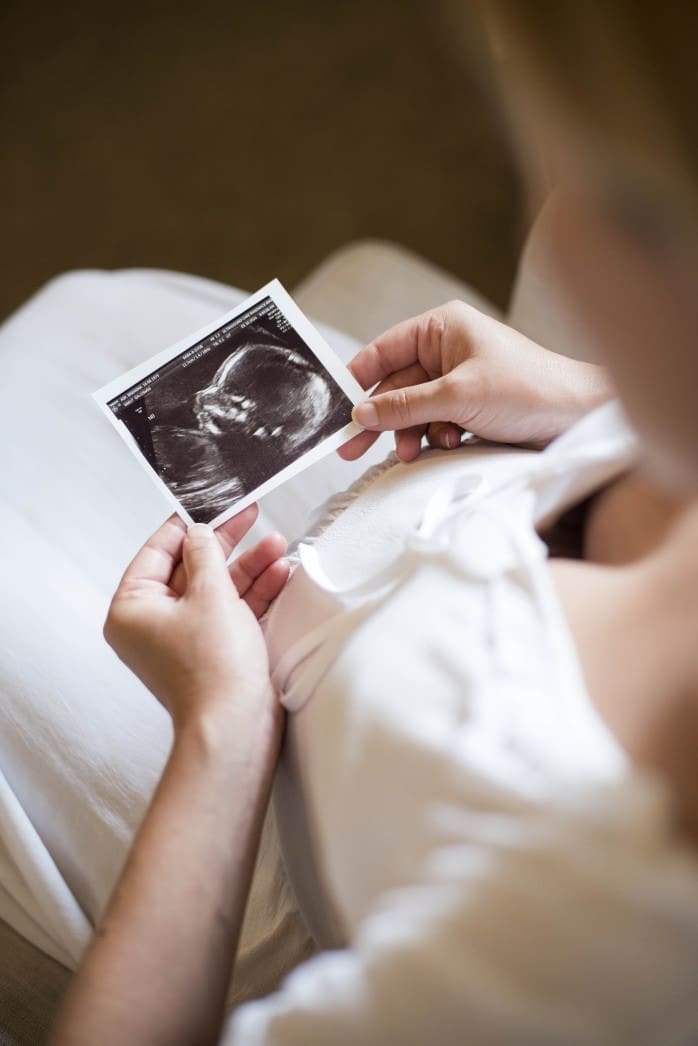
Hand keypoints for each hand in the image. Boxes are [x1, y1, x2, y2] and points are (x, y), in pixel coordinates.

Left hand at [104, 505, 289, 730]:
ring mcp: (184, 638)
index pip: (157, 551)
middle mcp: (153, 623)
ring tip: (277, 546)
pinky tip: (278, 573)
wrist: (236, 727)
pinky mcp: (213, 650)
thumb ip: (206, 554)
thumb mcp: (210, 594)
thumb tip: (200, 532)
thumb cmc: (213, 671)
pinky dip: (253, 593)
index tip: (208, 503)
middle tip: (249, 515)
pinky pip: (230, 610)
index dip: (186, 525)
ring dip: (248, 567)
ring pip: (216, 588)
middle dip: (226, 545)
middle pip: (190, 567)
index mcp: (133, 608)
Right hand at [340, 300, 612, 461]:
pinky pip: (434, 424)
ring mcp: (458, 379)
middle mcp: (448, 349)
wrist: (578, 419)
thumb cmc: (528, 390)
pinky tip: (447, 446)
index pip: (384, 349)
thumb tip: (361, 414)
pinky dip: (434, 438)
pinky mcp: (469, 407)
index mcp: (443, 328)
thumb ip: (405, 406)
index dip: (358, 378)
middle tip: (350, 448)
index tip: (336, 407)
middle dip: (380, 418)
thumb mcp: (458, 396)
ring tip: (409, 454)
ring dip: (409, 433)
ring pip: (413, 410)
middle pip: (395, 386)